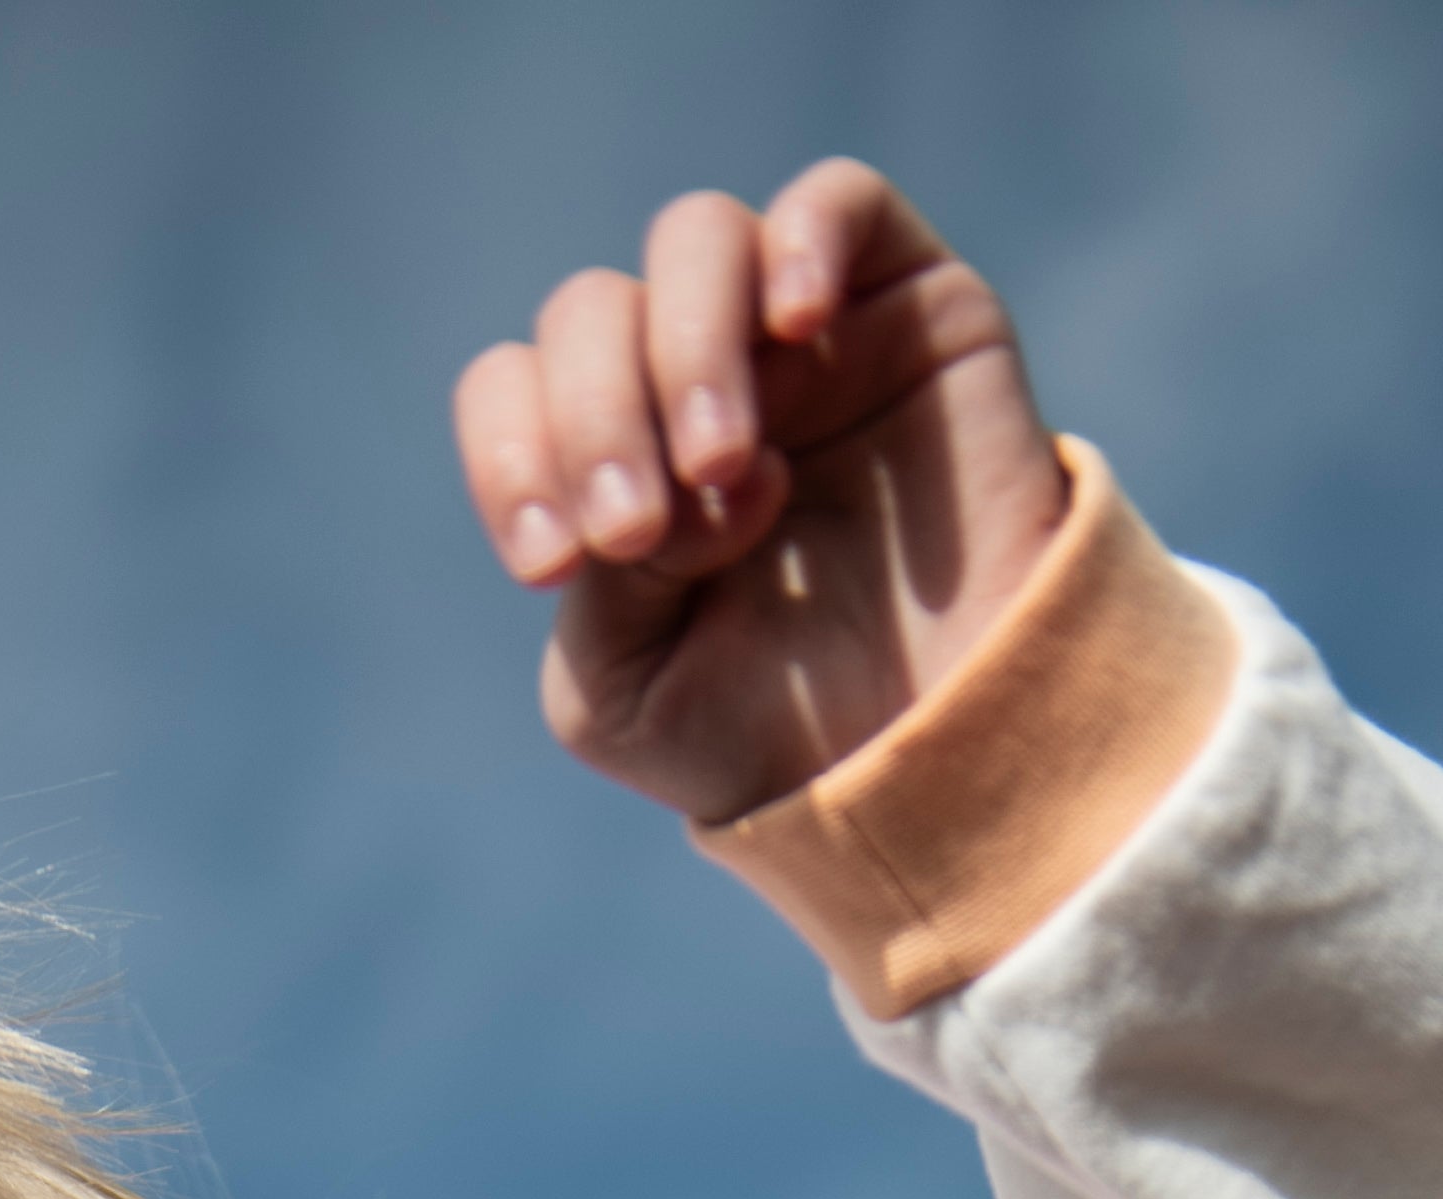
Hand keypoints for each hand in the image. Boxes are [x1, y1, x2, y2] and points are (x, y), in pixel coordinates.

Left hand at [455, 163, 1068, 835]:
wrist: (933, 755)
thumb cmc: (769, 732)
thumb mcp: (624, 694)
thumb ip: (588, 588)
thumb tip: (656, 486)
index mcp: (609, 458)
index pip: (512, 389)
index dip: (509, 453)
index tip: (552, 563)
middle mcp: (689, 377)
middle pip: (589, 309)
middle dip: (596, 419)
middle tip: (640, 531)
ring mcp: (795, 334)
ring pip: (696, 239)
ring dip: (685, 348)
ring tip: (723, 466)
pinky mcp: (906, 301)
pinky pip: (837, 200)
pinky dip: (801, 238)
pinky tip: (796, 323)